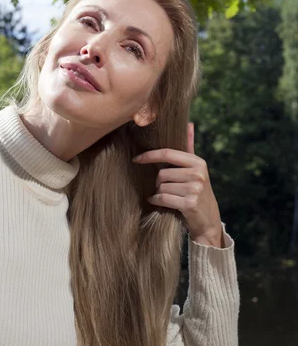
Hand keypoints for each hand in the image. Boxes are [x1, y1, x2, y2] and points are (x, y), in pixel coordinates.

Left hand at [132, 122, 223, 246]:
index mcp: (198, 162)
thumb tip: (189, 124)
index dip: (150, 155)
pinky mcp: (189, 203)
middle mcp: (198, 174)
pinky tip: (160, 202)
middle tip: (166, 189)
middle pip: (162, 173)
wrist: (209, 221)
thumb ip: (189, 147)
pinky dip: (157, 201)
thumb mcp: (196, 170)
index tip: (136, 159)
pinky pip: (162, 198)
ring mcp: (195, 189)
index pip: (168, 153)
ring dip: (159, 193)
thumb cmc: (197, 193)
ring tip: (169, 197)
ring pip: (161, 186)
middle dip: (159, 182)